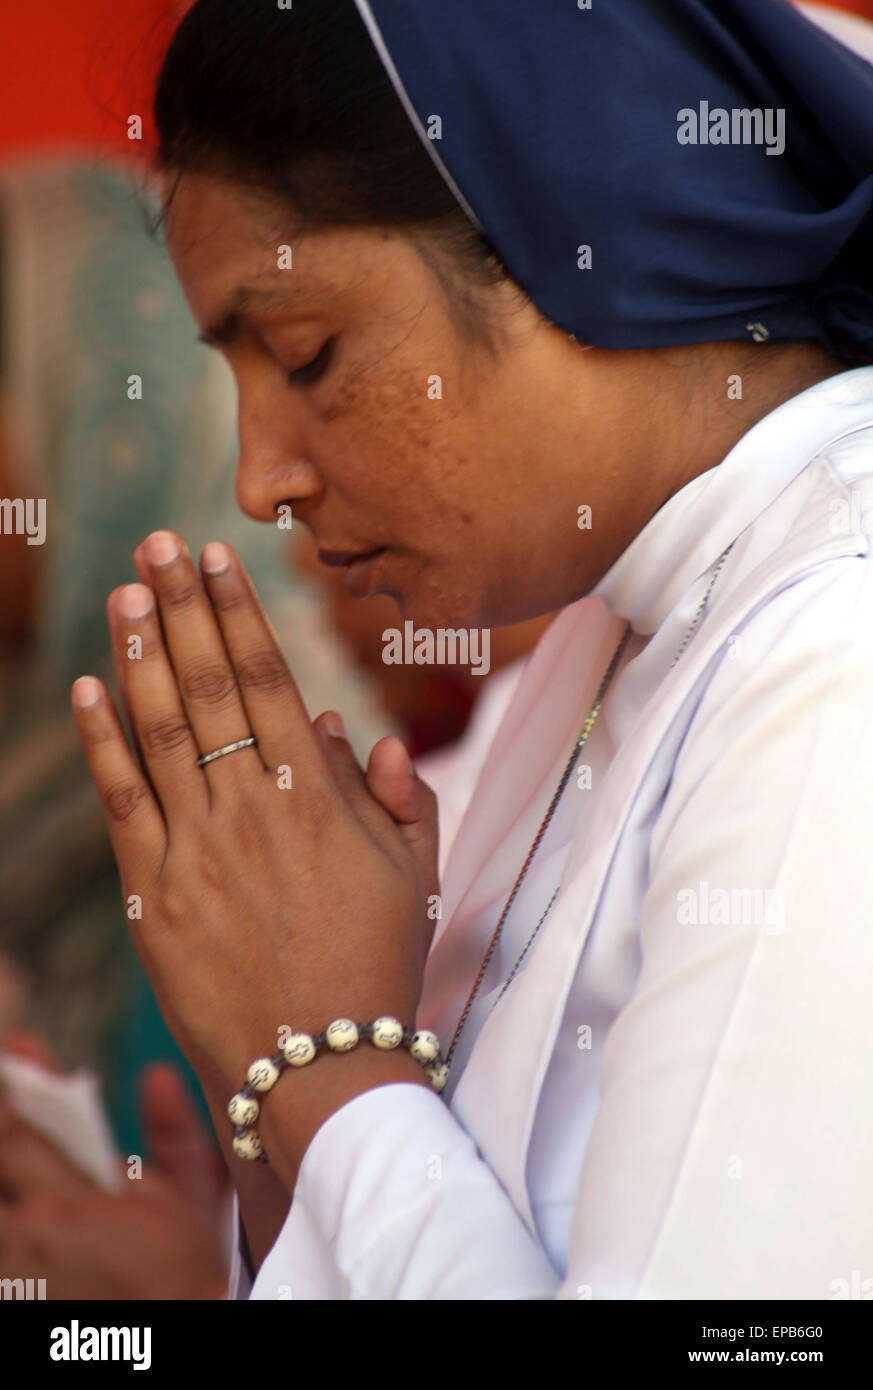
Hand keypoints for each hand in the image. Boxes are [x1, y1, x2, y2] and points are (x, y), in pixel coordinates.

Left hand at [0, 1039, 228, 1299]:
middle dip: (8, 1145)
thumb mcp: (185, 1200)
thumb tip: (157, 1074)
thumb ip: (171, 1131)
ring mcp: (10, 1274)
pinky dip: (15, 1225)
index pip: (11, 1135)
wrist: (176, 1342)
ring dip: (11, 1187)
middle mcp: (21, 1240)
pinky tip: (30, 1220)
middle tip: (22, 1125)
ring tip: (31, 1178)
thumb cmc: (184, 1280)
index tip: (13, 1064)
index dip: (9, 1099)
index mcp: (62, 1205)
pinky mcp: (12, 1294)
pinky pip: (5, 1248)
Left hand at [71, 532, 439, 1105]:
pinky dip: (102, 743)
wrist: (320, 1066)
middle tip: (155, 544)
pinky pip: (122, 803)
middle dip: (179, 607)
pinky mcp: (151, 897)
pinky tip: (87, 690)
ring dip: (139, 654)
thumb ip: (393, 794)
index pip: (269, 680)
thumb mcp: (413, 874)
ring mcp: (196, 852)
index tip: (216, 558)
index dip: (238, 613)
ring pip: (161, 730)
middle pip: (209, 686)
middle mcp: (252, 810)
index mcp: (317, 799)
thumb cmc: (375, 966)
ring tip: (122, 592)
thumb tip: (338, 726)